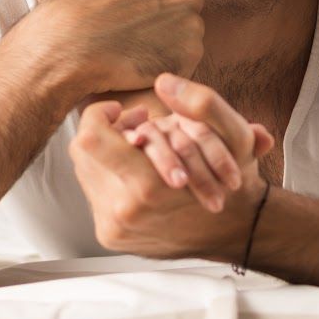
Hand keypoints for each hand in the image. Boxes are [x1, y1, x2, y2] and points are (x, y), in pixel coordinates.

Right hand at [27, 0, 204, 94]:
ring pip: (186, 40)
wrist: (62, 50)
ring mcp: (190, 32)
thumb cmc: (67, 4)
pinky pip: (184, 65)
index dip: (152, 1)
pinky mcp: (185, 62)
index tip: (131, 13)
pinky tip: (140, 68)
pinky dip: (167, 67)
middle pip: (184, 12)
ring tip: (134, 52)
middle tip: (132, 35)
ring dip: (167, 46)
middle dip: (165, 23)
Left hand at [69, 75, 273, 259]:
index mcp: (149, 189)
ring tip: (142, 148)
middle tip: (141, 127)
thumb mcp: (236, 137)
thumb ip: (203, 104)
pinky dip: (112, 175)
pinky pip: (93, 193)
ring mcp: (114, 228)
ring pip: (85, 171)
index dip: (101, 115)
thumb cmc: (232, 180)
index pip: (90, 139)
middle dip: (108, 131)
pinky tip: (138, 170)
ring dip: (109, 154)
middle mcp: (124, 213)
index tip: (133, 112)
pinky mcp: (110, 236)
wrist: (233, 231)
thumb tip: (163, 82)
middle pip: (82, 152)